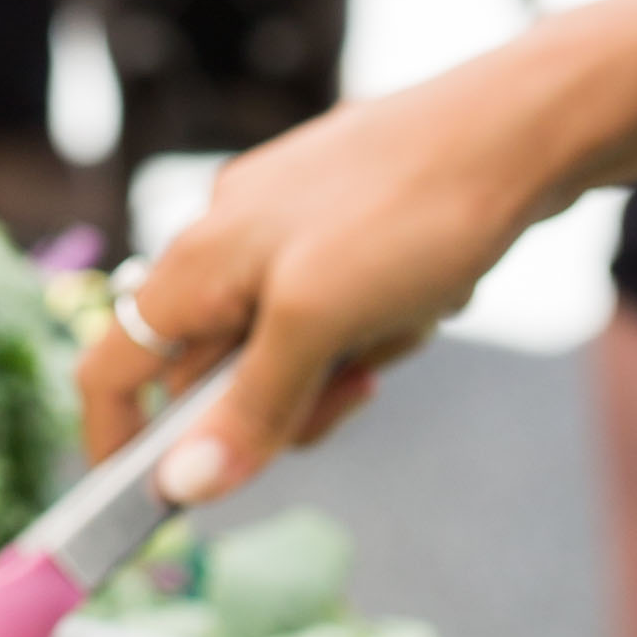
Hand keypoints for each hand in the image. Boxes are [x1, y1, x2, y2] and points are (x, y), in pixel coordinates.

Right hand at [79, 56, 573, 493]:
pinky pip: (342, 312)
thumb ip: (249, 407)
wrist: (523, 129)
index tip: (151, 506)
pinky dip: (382, 325)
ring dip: (349, 360)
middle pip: (213, 375)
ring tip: (406, 319)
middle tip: (357, 385)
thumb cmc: (413, 214)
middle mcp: (227, 242)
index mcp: (198, 261)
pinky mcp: (345, 228)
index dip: (119, 441)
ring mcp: (287, 231)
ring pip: (290, 351)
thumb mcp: (321, 325)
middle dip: (287, 399)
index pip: (114, 366)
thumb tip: (181, 487)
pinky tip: (430, 293)